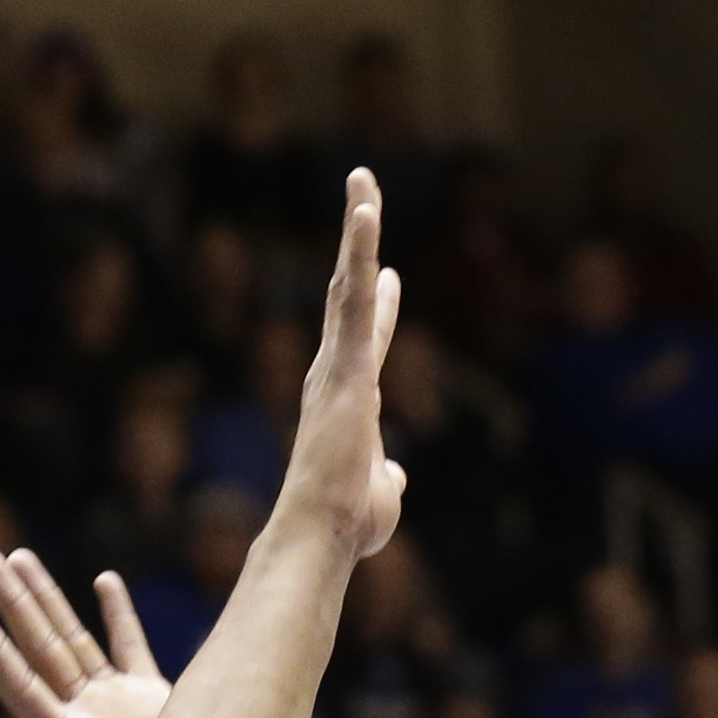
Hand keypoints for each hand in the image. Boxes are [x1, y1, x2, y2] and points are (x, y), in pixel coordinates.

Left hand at [0, 549, 172, 717]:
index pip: (23, 683)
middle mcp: (84, 715)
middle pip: (39, 649)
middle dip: (13, 604)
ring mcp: (114, 703)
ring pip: (73, 640)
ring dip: (48, 599)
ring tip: (21, 557)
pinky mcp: (150, 697)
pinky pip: (128, 647)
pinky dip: (117, 614)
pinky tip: (103, 580)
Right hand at [272, 168, 407, 556]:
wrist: (324, 534)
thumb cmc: (347, 526)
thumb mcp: (381, 497)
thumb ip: (386, 478)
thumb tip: (393, 475)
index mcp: (349, 399)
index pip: (368, 341)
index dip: (382, 307)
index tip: (392, 275)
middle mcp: (336, 373)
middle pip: (351, 296)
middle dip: (359, 245)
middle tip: (364, 194)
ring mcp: (338, 366)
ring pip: (349, 284)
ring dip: (358, 232)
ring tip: (363, 182)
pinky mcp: (346, 364)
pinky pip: (355, 296)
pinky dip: (359, 253)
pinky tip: (364, 211)